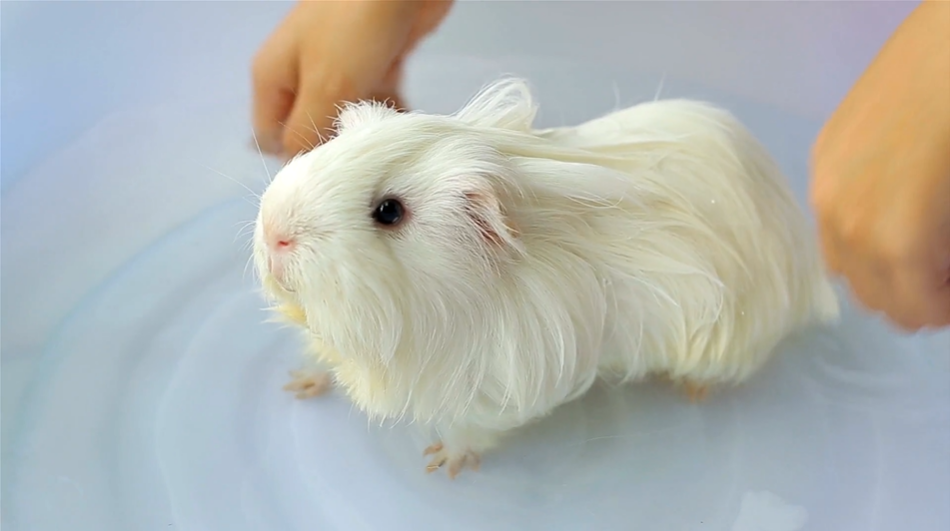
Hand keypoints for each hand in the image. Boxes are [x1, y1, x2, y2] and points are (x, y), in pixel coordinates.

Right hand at [251, 0, 452, 158]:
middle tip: (363, 172)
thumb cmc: (353, 25)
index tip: (328, 185)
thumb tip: (298, 174)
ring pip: (348, 120)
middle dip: (337, 151)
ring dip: (367, 135)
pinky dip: (389, 116)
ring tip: (388, 151)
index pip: (272, 141)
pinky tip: (405, 130)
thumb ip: (308, 133)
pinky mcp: (376, 64)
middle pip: (313, 132)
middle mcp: (301, 77)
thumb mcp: (325, 85)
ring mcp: (340, 70)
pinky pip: (377, 103)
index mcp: (274, 79)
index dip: (296, 166)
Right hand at [809, 0, 949, 331]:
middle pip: (872, 298)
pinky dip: (860, 230)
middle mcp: (845, 226)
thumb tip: (941, 276)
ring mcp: (826, 189)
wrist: (949, 47)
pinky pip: (830, 222)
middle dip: (915, 293)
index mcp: (895, 244)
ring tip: (918, 240)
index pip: (912, 313)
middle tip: (945, 269)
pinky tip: (892, 200)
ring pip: (843, 265)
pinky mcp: (821, 157)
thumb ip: (947, 259)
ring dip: (882, 267)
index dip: (947, 308)